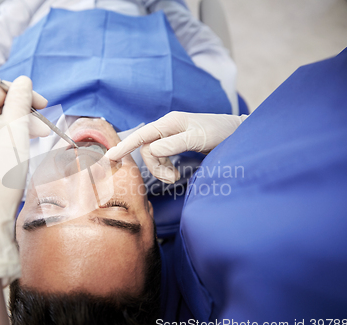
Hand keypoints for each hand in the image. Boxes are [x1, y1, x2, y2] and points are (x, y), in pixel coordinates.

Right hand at [105, 111, 247, 183]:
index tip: (110, 157)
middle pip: (147, 149)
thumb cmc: (220, 132)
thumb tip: (152, 150)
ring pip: (153, 155)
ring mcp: (171, 134)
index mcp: (170, 122)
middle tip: (172, 179)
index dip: (125, 146)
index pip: (142, 135)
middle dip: (155, 167)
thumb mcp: (199, 138)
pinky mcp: (175, 142)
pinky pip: (161, 156)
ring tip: (175, 178)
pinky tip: (175, 173)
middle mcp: (167, 126)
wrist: (237, 132)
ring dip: (160, 169)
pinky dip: (165, 167)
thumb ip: (175, 143)